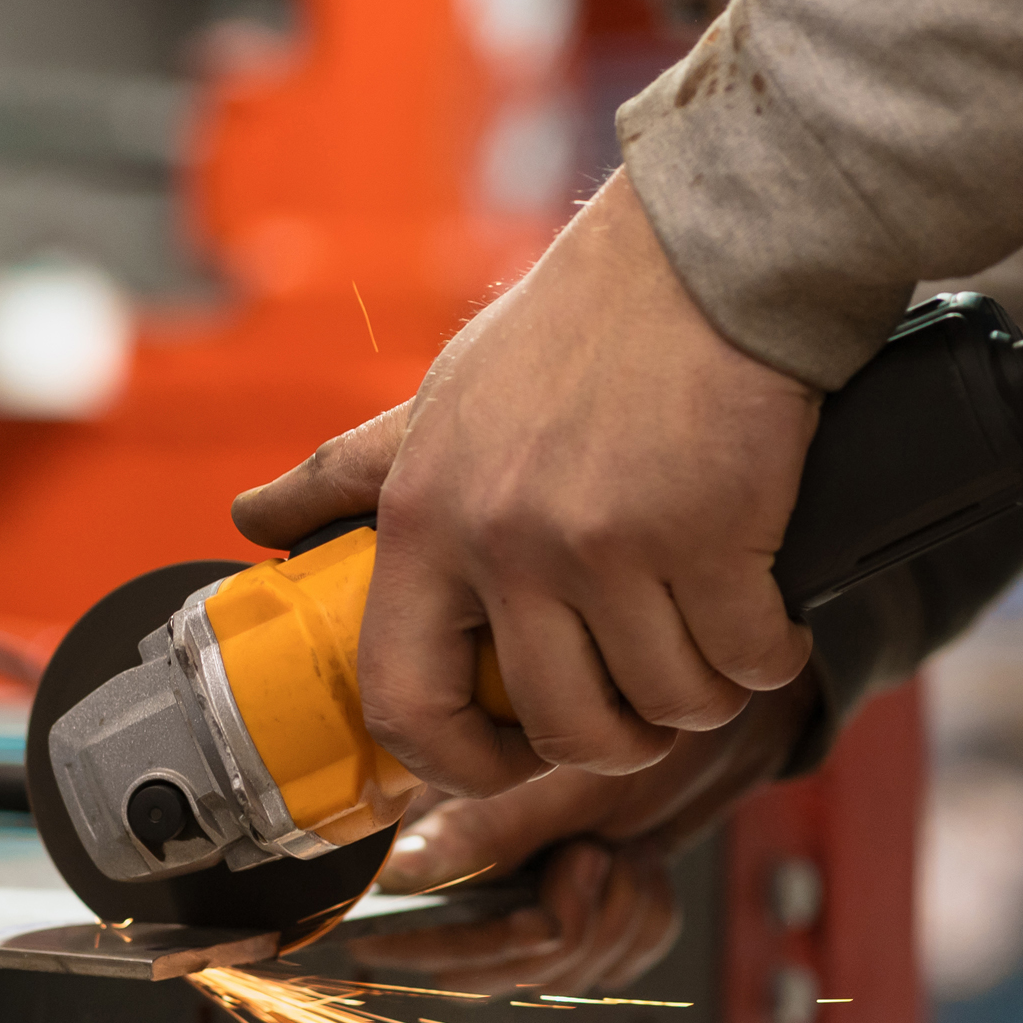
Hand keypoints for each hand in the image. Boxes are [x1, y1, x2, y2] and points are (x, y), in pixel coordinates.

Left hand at [233, 173, 818, 797]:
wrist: (702, 257)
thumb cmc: (578, 330)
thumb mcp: (441, 401)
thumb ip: (351, 476)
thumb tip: (253, 522)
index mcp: (426, 522)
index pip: (405, 704)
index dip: (461, 764)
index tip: (508, 757)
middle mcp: (506, 542)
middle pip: (565, 729)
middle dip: (620, 738)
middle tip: (646, 700)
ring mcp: (608, 545)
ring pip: (669, 707)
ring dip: (704, 692)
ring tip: (710, 636)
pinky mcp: (712, 537)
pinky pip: (749, 662)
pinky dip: (769, 650)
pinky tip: (764, 608)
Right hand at [347, 676, 814, 993]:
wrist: (724, 727)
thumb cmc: (640, 723)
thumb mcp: (563, 779)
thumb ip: (481, 832)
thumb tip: (398, 870)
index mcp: (446, 833)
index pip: (417, 935)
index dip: (469, 946)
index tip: (538, 919)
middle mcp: (478, 876)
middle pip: (490, 974)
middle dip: (564, 930)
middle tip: (596, 854)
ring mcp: (534, 903)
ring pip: (560, 975)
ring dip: (615, 920)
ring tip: (627, 848)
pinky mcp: (589, 923)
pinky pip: (615, 967)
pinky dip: (646, 923)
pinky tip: (646, 866)